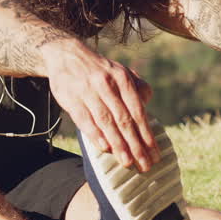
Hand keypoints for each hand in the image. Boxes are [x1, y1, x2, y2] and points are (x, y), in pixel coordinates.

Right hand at [40, 39, 157, 170]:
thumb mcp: (120, 71)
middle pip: (124, 120)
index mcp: (122, 79)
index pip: (138, 111)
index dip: (147, 134)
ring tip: (127, 162)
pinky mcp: (71, 99)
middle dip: (136, 145)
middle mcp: (106, 85)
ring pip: (106, 122)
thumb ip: (137, 86)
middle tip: (144, 165)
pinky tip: (104, 148)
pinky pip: (85, 120)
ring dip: (118, 144)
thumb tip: (147, 103)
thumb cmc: (99, 70)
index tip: (154, 153)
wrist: (66, 55)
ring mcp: (87, 92)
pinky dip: (95, 134)